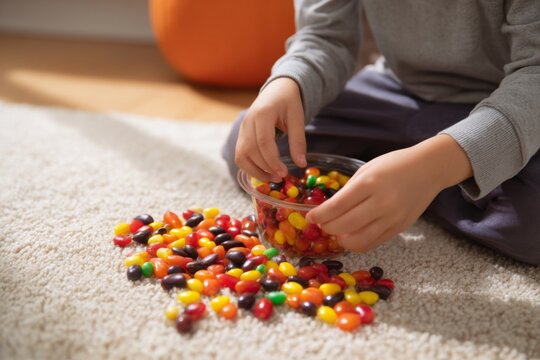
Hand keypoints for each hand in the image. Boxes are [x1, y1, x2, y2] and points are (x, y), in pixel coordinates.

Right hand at [235, 77, 306, 182]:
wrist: (277, 89)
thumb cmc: (289, 101)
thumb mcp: (298, 117)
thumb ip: (298, 140)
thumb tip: (301, 164)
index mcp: (262, 113)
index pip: (263, 142)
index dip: (272, 160)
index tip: (284, 173)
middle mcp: (248, 121)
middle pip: (250, 151)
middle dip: (265, 168)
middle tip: (281, 177)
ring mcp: (242, 129)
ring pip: (241, 156)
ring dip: (255, 171)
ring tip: (272, 177)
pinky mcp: (241, 136)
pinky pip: (240, 155)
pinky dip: (250, 167)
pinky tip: (264, 172)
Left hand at [306, 135, 472, 251]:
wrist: (429, 169)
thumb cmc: (395, 164)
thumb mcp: (367, 169)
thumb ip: (349, 190)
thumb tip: (330, 209)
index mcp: (370, 184)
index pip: (337, 206)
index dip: (319, 215)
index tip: (310, 216)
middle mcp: (381, 203)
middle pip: (344, 225)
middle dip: (327, 227)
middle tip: (321, 223)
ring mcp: (392, 218)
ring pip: (358, 241)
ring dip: (341, 239)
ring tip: (336, 231)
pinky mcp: (399, 229)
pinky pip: (373, 243)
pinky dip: (358, 243)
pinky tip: (351, 235)